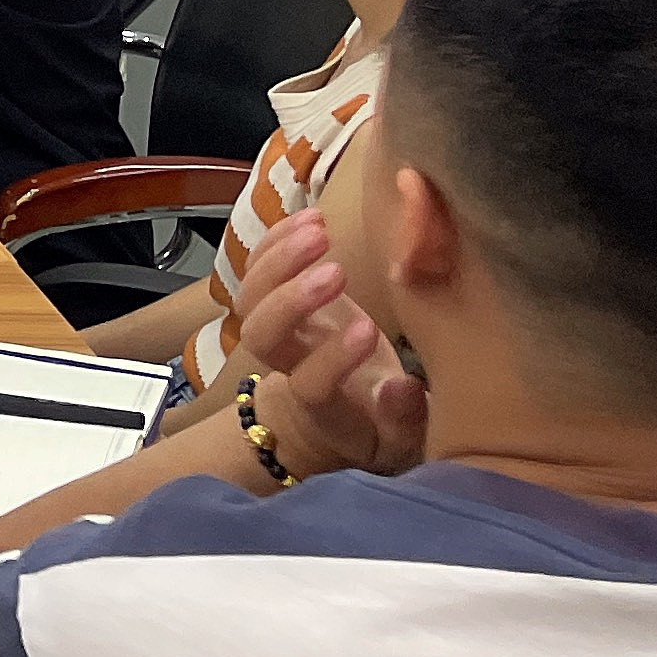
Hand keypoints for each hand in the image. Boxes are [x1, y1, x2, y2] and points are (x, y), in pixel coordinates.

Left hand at [232, 209, 428, 478]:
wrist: (337, 410)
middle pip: (261, 332)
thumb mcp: (402, 441)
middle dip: (291, 300)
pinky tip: (313, 215)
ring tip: (321, 230)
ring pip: (251, 294)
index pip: (310, 384)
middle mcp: (288, 364)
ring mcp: (277, 327)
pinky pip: (258, 265)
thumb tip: (401, 387)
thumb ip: (405, 420)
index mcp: (320, 405)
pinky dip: (276, 236)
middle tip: (336, 273)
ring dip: (279, 258)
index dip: (332, 358)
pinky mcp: (278, 298)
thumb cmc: (377, 424)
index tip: (368, 331)